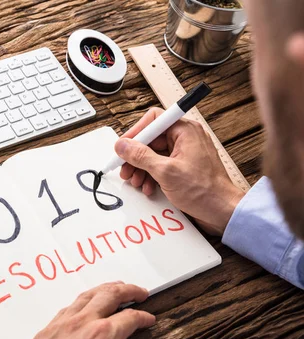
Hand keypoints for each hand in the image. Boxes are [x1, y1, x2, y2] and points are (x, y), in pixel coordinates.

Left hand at [6, 283, 161, 338]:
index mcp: (104, 336)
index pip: (130, 317)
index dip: (143, 316)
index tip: (148, 319)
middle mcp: (83, 323)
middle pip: (109, 294)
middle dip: (128, 289)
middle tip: (139, 291)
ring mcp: (62, 323)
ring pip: (87, 295)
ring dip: (104, 289)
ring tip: (115, 289)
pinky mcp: (46, 330)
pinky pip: (67, 307)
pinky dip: (82, 301)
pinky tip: (84, 306)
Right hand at [114, 108, 244, 235]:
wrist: (222, 211)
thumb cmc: (205, 191)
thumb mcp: (166, 172)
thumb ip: (141, 156)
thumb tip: (123, 146)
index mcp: (185, 131)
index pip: (153, 120)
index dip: (135, 133)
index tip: (123, 147)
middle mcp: (185, 138)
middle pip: (151, 139)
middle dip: (135, 156)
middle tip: (125, 168)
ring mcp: (185, 153)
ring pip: (153, 154)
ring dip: (141, 168)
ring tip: (136, 181)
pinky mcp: (183, 167)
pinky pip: (160, 165)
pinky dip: (151, 175)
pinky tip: (148, 186)